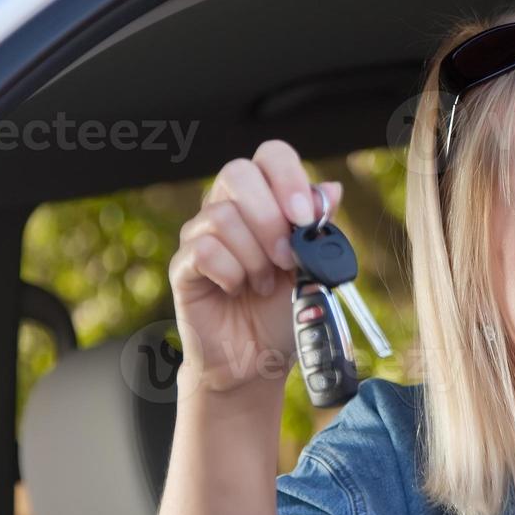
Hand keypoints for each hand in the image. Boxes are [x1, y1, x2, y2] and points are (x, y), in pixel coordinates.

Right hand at [168, 140, 341, 395]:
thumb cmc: (284, 310)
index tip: (305, 217)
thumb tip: (330, 189)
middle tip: (287, 259)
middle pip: (238, 173)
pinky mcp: (184, 265)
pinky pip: (204, 250)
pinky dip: (231, 274)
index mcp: (264, 200)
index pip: (271, 156)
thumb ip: (319, 229)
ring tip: (263, 283)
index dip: (289, 177)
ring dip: (254, 256)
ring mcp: (201, 234)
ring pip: (223, 216)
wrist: (259, 358)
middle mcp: (229, 208)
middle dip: (270, 218)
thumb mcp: (315, 267)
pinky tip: (238, 290)